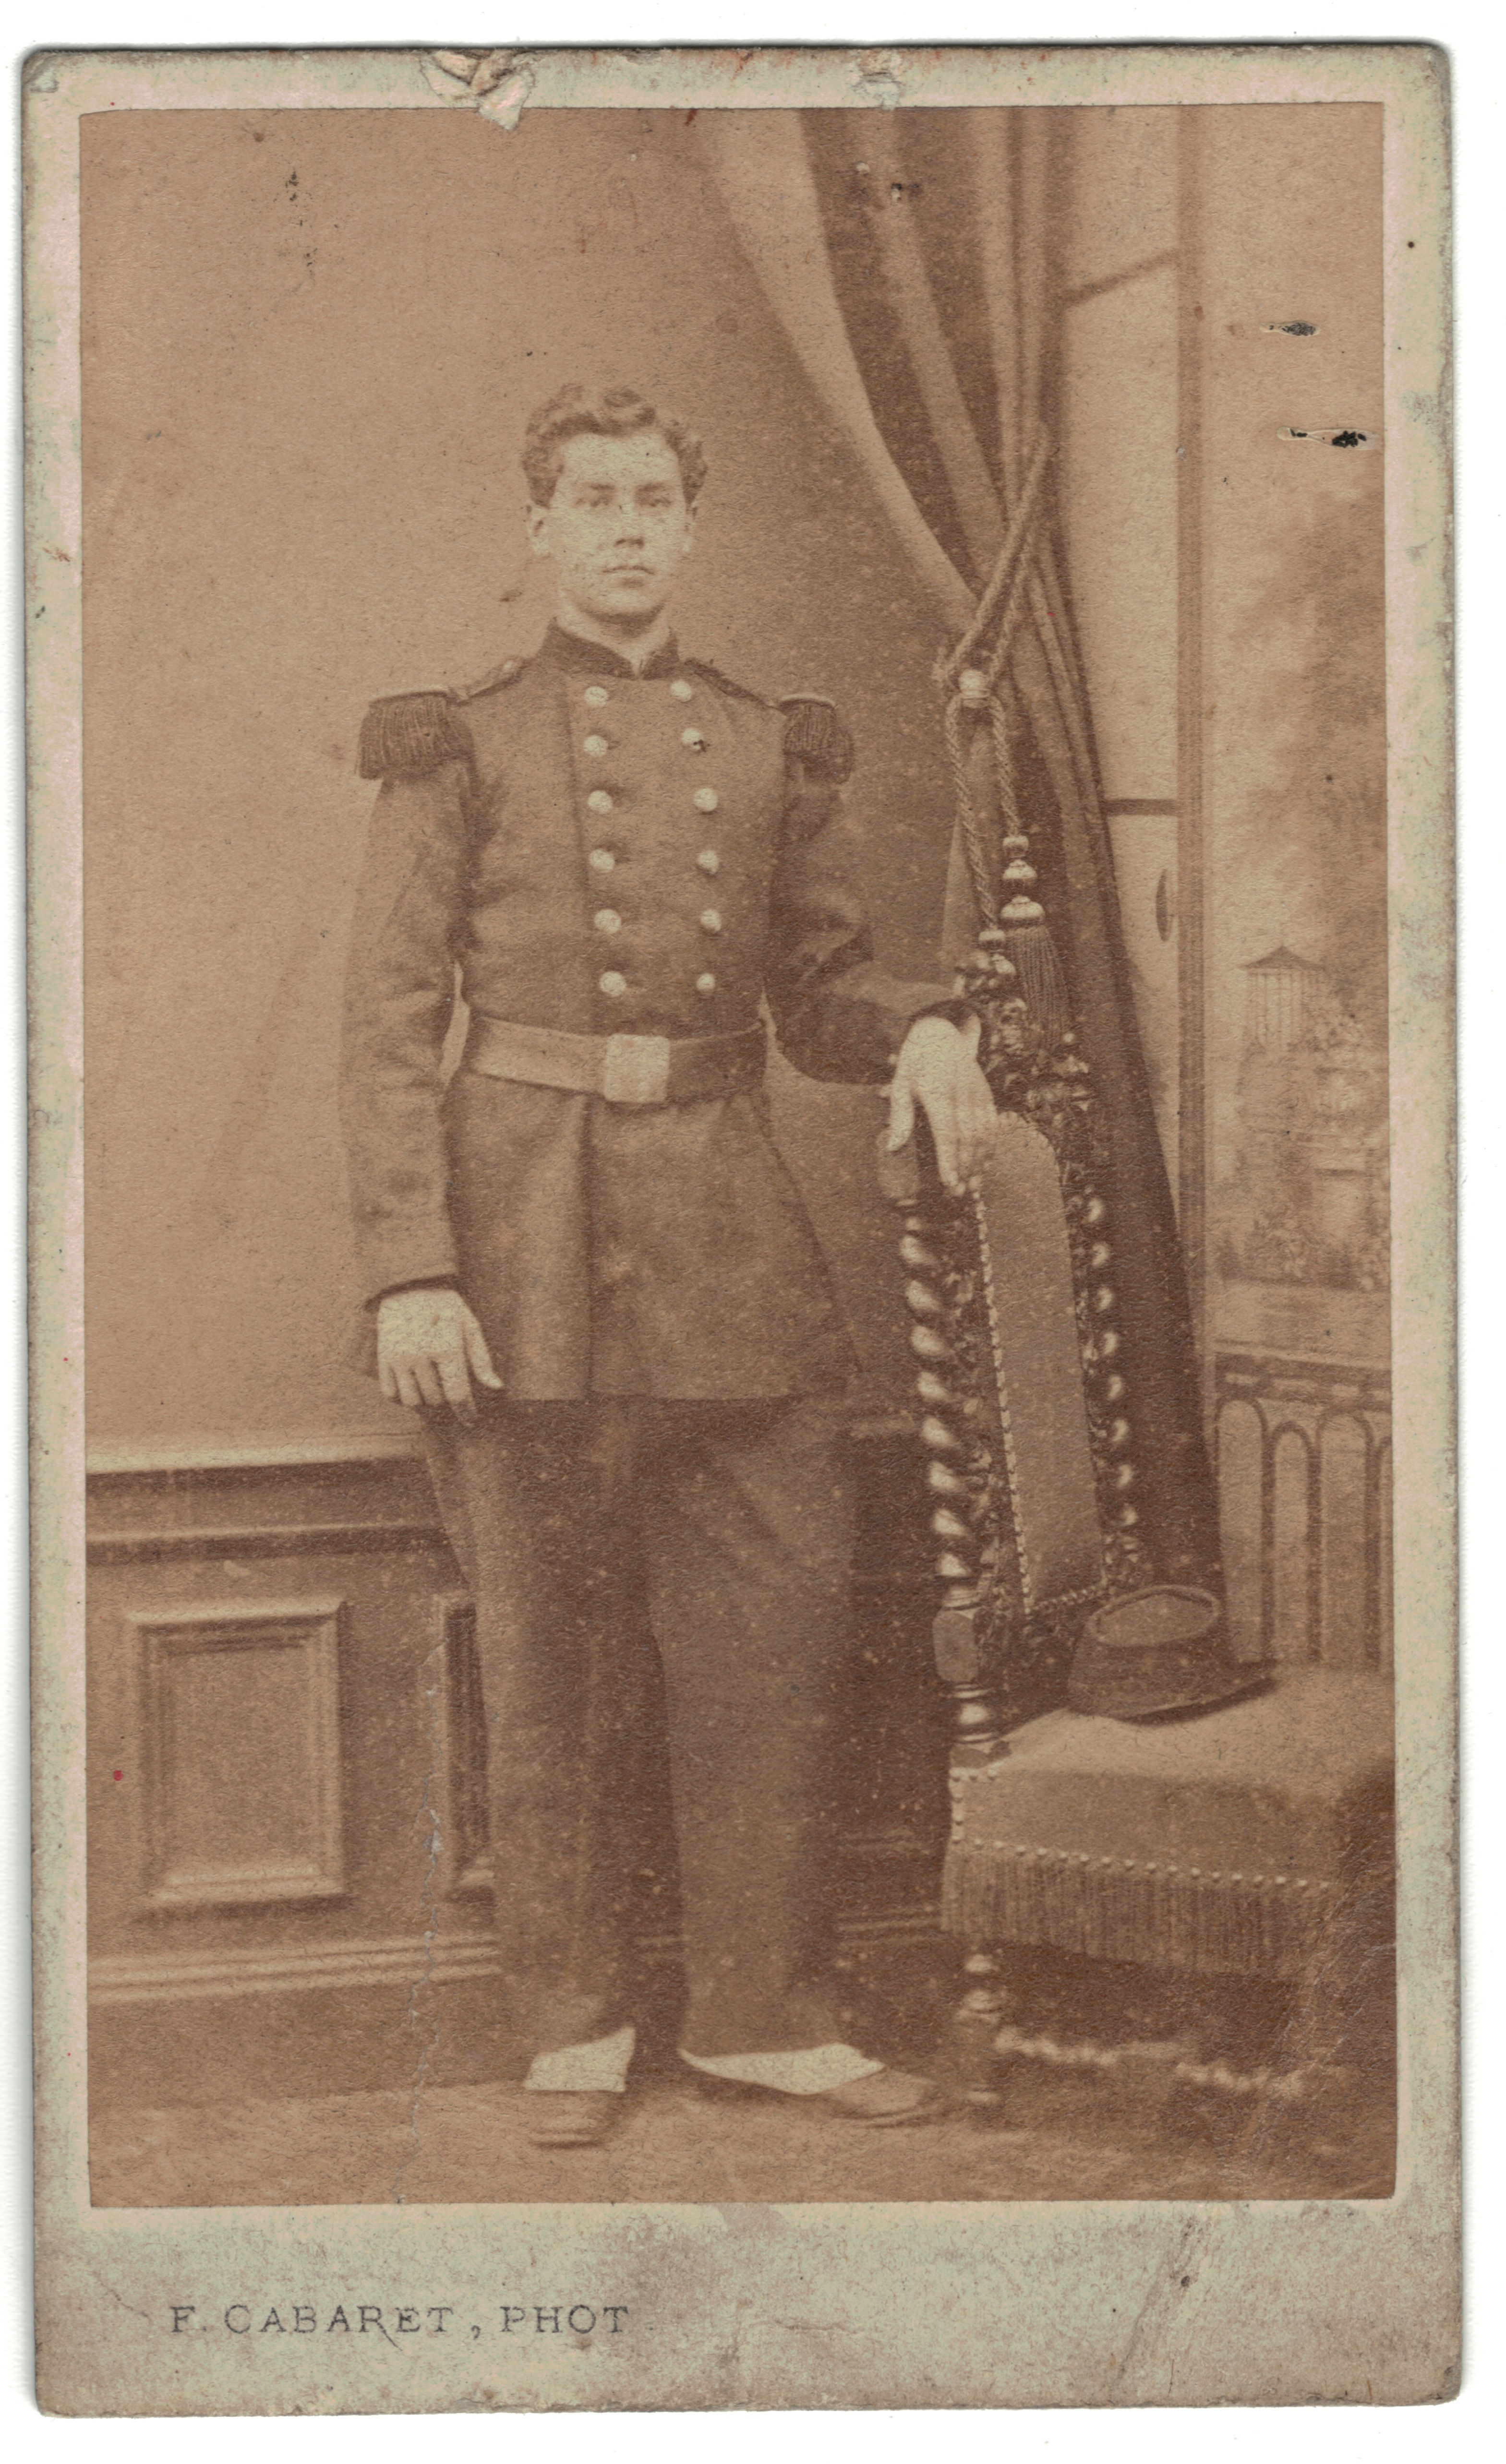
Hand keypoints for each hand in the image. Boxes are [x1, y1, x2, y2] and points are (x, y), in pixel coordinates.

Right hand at [377, 1287, 502, 1423]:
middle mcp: (419, 1355)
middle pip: (435, 1400)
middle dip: (446, 1400)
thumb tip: (497, 1388)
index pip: (457, 1394)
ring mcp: (398, 1358)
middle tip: (450, 1389)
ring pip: (412, 1401)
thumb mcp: (469, 1326)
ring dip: (424, 1401)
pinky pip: (390, 1393)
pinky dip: (402, 1397)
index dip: (466, 1412)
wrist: (408, 1285)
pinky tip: (413, 1386)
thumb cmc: (445, 1306)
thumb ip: (482, 1359)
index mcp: (446, 1347)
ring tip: (432, 1388)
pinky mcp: (382, 1358)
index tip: (471, 1420)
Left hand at [886, 1013, 998, 1197]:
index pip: (947, 1132)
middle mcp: (961, 1093)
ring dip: (980, 1163)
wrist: (942, 1032)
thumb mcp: (900, 1084)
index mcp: (937, 1091)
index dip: (949, 1160)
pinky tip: (985, 1165)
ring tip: (973, 1186)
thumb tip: (893, 1148)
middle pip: (968, 1138)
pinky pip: (993, 1125)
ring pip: (984, 1134)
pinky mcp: (987, 1094)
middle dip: (965, 1169)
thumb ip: (900, 1116)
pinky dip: (991, 1147)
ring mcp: (977, 1093)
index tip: (949, 1184)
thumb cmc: (915, 1062)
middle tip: (959, 1194)